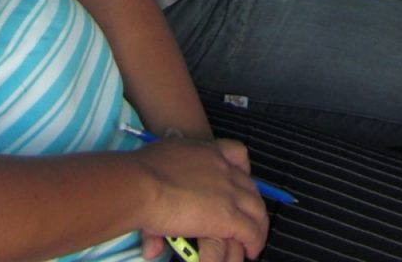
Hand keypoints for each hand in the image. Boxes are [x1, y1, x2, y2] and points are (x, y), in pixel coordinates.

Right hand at [136, 137, 267, 260]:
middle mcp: (223, 169)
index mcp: (208, 151)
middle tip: (249, 218)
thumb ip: (164, 176)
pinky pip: (250, 232)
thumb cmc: (143, 171)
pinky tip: (252, 250)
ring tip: (255, 241)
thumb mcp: (161, 161)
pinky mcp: (228, 217)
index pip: (237, 153)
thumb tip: (158, 193)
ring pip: (256, 210)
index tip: (241, 180)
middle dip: (253, 205)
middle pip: (251, 187)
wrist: (143, 184)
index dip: (243, 169)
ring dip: (258, 227)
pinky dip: (255, 242)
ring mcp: (228, 193)